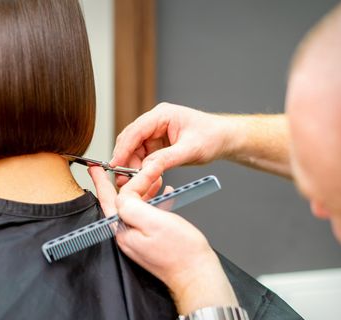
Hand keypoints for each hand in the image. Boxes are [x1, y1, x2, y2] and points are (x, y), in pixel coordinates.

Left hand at [88, 164, 238, 312]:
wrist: (197, 275)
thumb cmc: (181, 252)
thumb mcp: (154, 221)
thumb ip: (132, 206)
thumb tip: (122, 195)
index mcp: (123, 230)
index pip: (109, 200)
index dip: (103, 181)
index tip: (96, 167)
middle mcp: (127, 235)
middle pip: (121, 202)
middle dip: (128, 182)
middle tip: (125, 168)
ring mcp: (138, 239)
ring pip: (136, 206)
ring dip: (144, 190)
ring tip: (155, 177)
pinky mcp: (151, 240)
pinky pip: (148, 215)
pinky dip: (155, 201)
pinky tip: (166, 194)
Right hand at [110, 102, 233, 186]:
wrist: (224, 139)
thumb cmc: (212, 137)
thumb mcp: (191, 150)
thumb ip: (167, 158)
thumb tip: (146, 167)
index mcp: (162, 115)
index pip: (135, 131)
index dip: (123, 149)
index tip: (115, 165)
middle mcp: (155, 121)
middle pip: (130, 140)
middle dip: (125, 160)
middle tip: (123, 179)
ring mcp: (155, 132)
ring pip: (134, 150)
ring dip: (133, 166)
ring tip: (136, 182)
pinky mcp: (157, 143)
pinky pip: (143, 156)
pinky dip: (142, 168)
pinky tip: (147, 178)